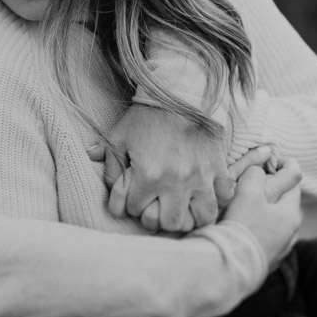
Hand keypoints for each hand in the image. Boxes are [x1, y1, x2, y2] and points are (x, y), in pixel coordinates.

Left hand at [87, 103, 229, 233]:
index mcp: (149, 175)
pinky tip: (205, 194)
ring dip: (191, 216)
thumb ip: (107, 155)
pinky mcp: (219, 168)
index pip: (135, 210)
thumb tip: (92, 159)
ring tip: (183, 208)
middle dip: (160, 219)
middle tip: (157, 207)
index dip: (130, 205)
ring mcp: (201, 177)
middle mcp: (176, 182)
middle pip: (170, 224)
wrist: (181, 92)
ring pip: (202, 218)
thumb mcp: (120, 134)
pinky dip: (217, 199)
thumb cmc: (147, 115)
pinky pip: (225, 196)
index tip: (133, 196)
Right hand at [220, 149, 302, 268]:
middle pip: (284, 201)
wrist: (229, 268)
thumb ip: (256, 174)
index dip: (281, 166)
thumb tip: (259, 169)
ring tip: (243, 207)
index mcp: (291, 213)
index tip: (265, 161)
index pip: (293, 180)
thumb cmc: (241, 227)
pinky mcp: (266, 261)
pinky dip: (257, 229)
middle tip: (250, 182)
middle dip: (270, 189)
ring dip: (264, 211)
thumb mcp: (248, 192)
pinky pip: (265, 237)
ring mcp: (280, 249)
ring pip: (274, 221)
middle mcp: (291, 232)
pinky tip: (242, 229)